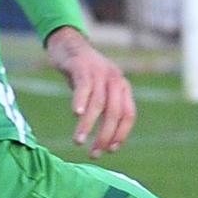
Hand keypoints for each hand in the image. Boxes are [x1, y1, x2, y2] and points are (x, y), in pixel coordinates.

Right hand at [46, 26, 134, 156]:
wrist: (69, 44)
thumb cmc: (84, 74)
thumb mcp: (99, 90)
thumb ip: (105, 108)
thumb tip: (105, 140)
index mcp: (123, 87)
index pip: (128, 115)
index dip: (121, 134)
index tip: (110, 150)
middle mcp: (115, 79)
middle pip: (114, 112)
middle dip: (104, 135)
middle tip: (93, 153)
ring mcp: (98, 71)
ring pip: (98, 103)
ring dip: (88, 125)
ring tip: (78, 141)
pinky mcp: (81, 66)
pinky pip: (84, 86)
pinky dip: (81, 100)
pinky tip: (76, 114)